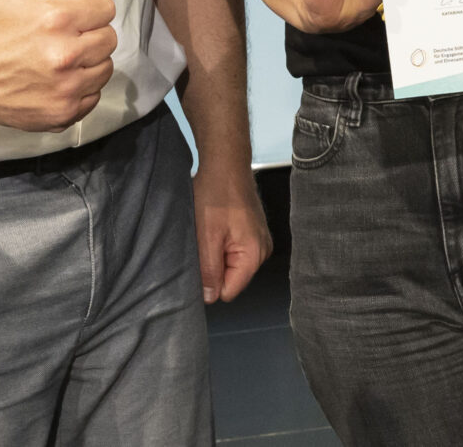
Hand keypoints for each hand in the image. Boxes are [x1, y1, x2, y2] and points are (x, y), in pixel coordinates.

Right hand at [0, 0, 117, 131]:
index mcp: (57, 18)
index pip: (105, 8)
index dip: (86, 10)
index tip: (65, 15)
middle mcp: (65, 55)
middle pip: (109, 38)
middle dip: (88, 35)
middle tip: (60, 37)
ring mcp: (65, 88)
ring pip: (105, 68)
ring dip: (88, 63)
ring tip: (58, 59)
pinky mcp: (62, 114)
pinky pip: (93, 97)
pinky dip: (79, 91)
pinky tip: (55, 81)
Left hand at [193, 161, 272, 303]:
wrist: (226, 163)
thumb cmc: (216, 195)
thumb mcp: (206, 236)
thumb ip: (209, 270)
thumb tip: (209, 298)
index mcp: (254, 255)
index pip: (229, 291)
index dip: (210, 282)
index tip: (200, 261)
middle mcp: (262, 251)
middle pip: (231, 278)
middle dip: (214, 266)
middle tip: (203, 243)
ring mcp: (259, 241)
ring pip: (231, 264)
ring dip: (216, 254)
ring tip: (209, 232)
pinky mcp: (253, 232)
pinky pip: (234, 251)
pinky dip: (222, 243)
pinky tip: (216, 227)